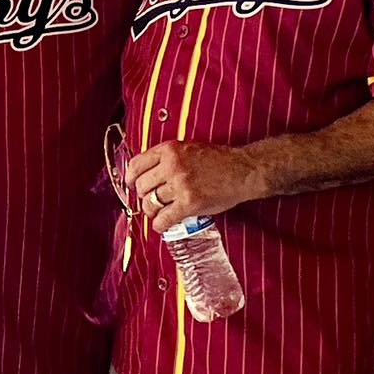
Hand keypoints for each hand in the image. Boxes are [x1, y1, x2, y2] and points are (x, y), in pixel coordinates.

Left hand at [127, 140, 267, 230]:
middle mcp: (172, 165)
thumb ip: (167, 158)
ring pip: (150, 203)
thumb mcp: (188, 149)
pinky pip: (164, 218)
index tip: (131, 185)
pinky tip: (162, 224)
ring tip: (158, 213)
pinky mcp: (189, 203)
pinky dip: (159, 224)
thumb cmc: (218, 161)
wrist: (243, 170)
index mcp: (170, 150)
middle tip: (150, 201)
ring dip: (151, 212)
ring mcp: (180, 185)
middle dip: (143, 196)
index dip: (130, 178)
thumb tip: (147, 175)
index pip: (136, 164)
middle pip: (141, 186)